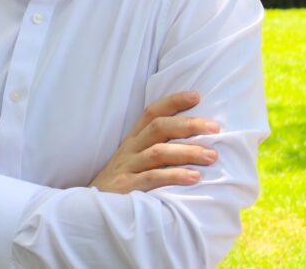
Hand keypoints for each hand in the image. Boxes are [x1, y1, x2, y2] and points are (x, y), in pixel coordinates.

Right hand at [89, 90, 219, 193]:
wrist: (90, 209)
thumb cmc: (121, 184)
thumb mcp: (133, 161)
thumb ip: (156, 149)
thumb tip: (193, 142)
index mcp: (133, 140)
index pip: (152, 113)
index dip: (173, 102)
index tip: (197, 95)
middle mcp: (130, 149)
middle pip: (159, 127)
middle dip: (188, 125)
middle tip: (215, 128)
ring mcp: (127, 167)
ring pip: (158, 152)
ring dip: (187, 152)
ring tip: (212, 156)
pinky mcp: (126, 187)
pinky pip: (152, 178)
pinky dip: (175, 176)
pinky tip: (194, 178)